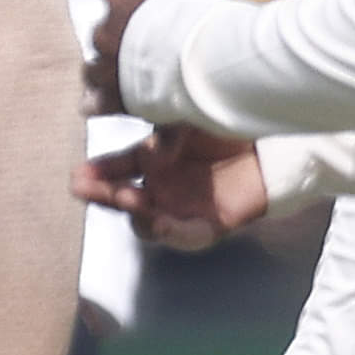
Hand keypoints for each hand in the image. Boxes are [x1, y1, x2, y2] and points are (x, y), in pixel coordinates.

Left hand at [81, 0, 213, 122]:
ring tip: (116, 75)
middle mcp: (106, 32)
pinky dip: (96, 102)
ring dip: (102, 69)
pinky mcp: (113, 96)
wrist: (199, 63)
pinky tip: (97, 104)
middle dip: (113, 36)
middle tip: (134, 44)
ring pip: (92, 67)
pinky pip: (94, 101)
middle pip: (100, 31)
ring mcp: (107, 66)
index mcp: (121, 1)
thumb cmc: (196, 20)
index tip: (139, 5)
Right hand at [86, 129, 269, 251]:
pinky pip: (188, 235)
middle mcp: (163, 187)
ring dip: (136, 212)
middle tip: (82, 187)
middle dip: (102, 194)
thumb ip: (166, 133)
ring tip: (129, 197)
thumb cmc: (229, 124)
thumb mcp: (189, 118)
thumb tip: (149, 151)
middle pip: (124, 199)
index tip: (77, 173)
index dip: (97, 173)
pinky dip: (173, 232)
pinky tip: (161, 221)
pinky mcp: (211, 224)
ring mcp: (184, 207)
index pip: (117, 169)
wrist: (277, 140)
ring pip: (149, 221)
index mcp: (152, 159)